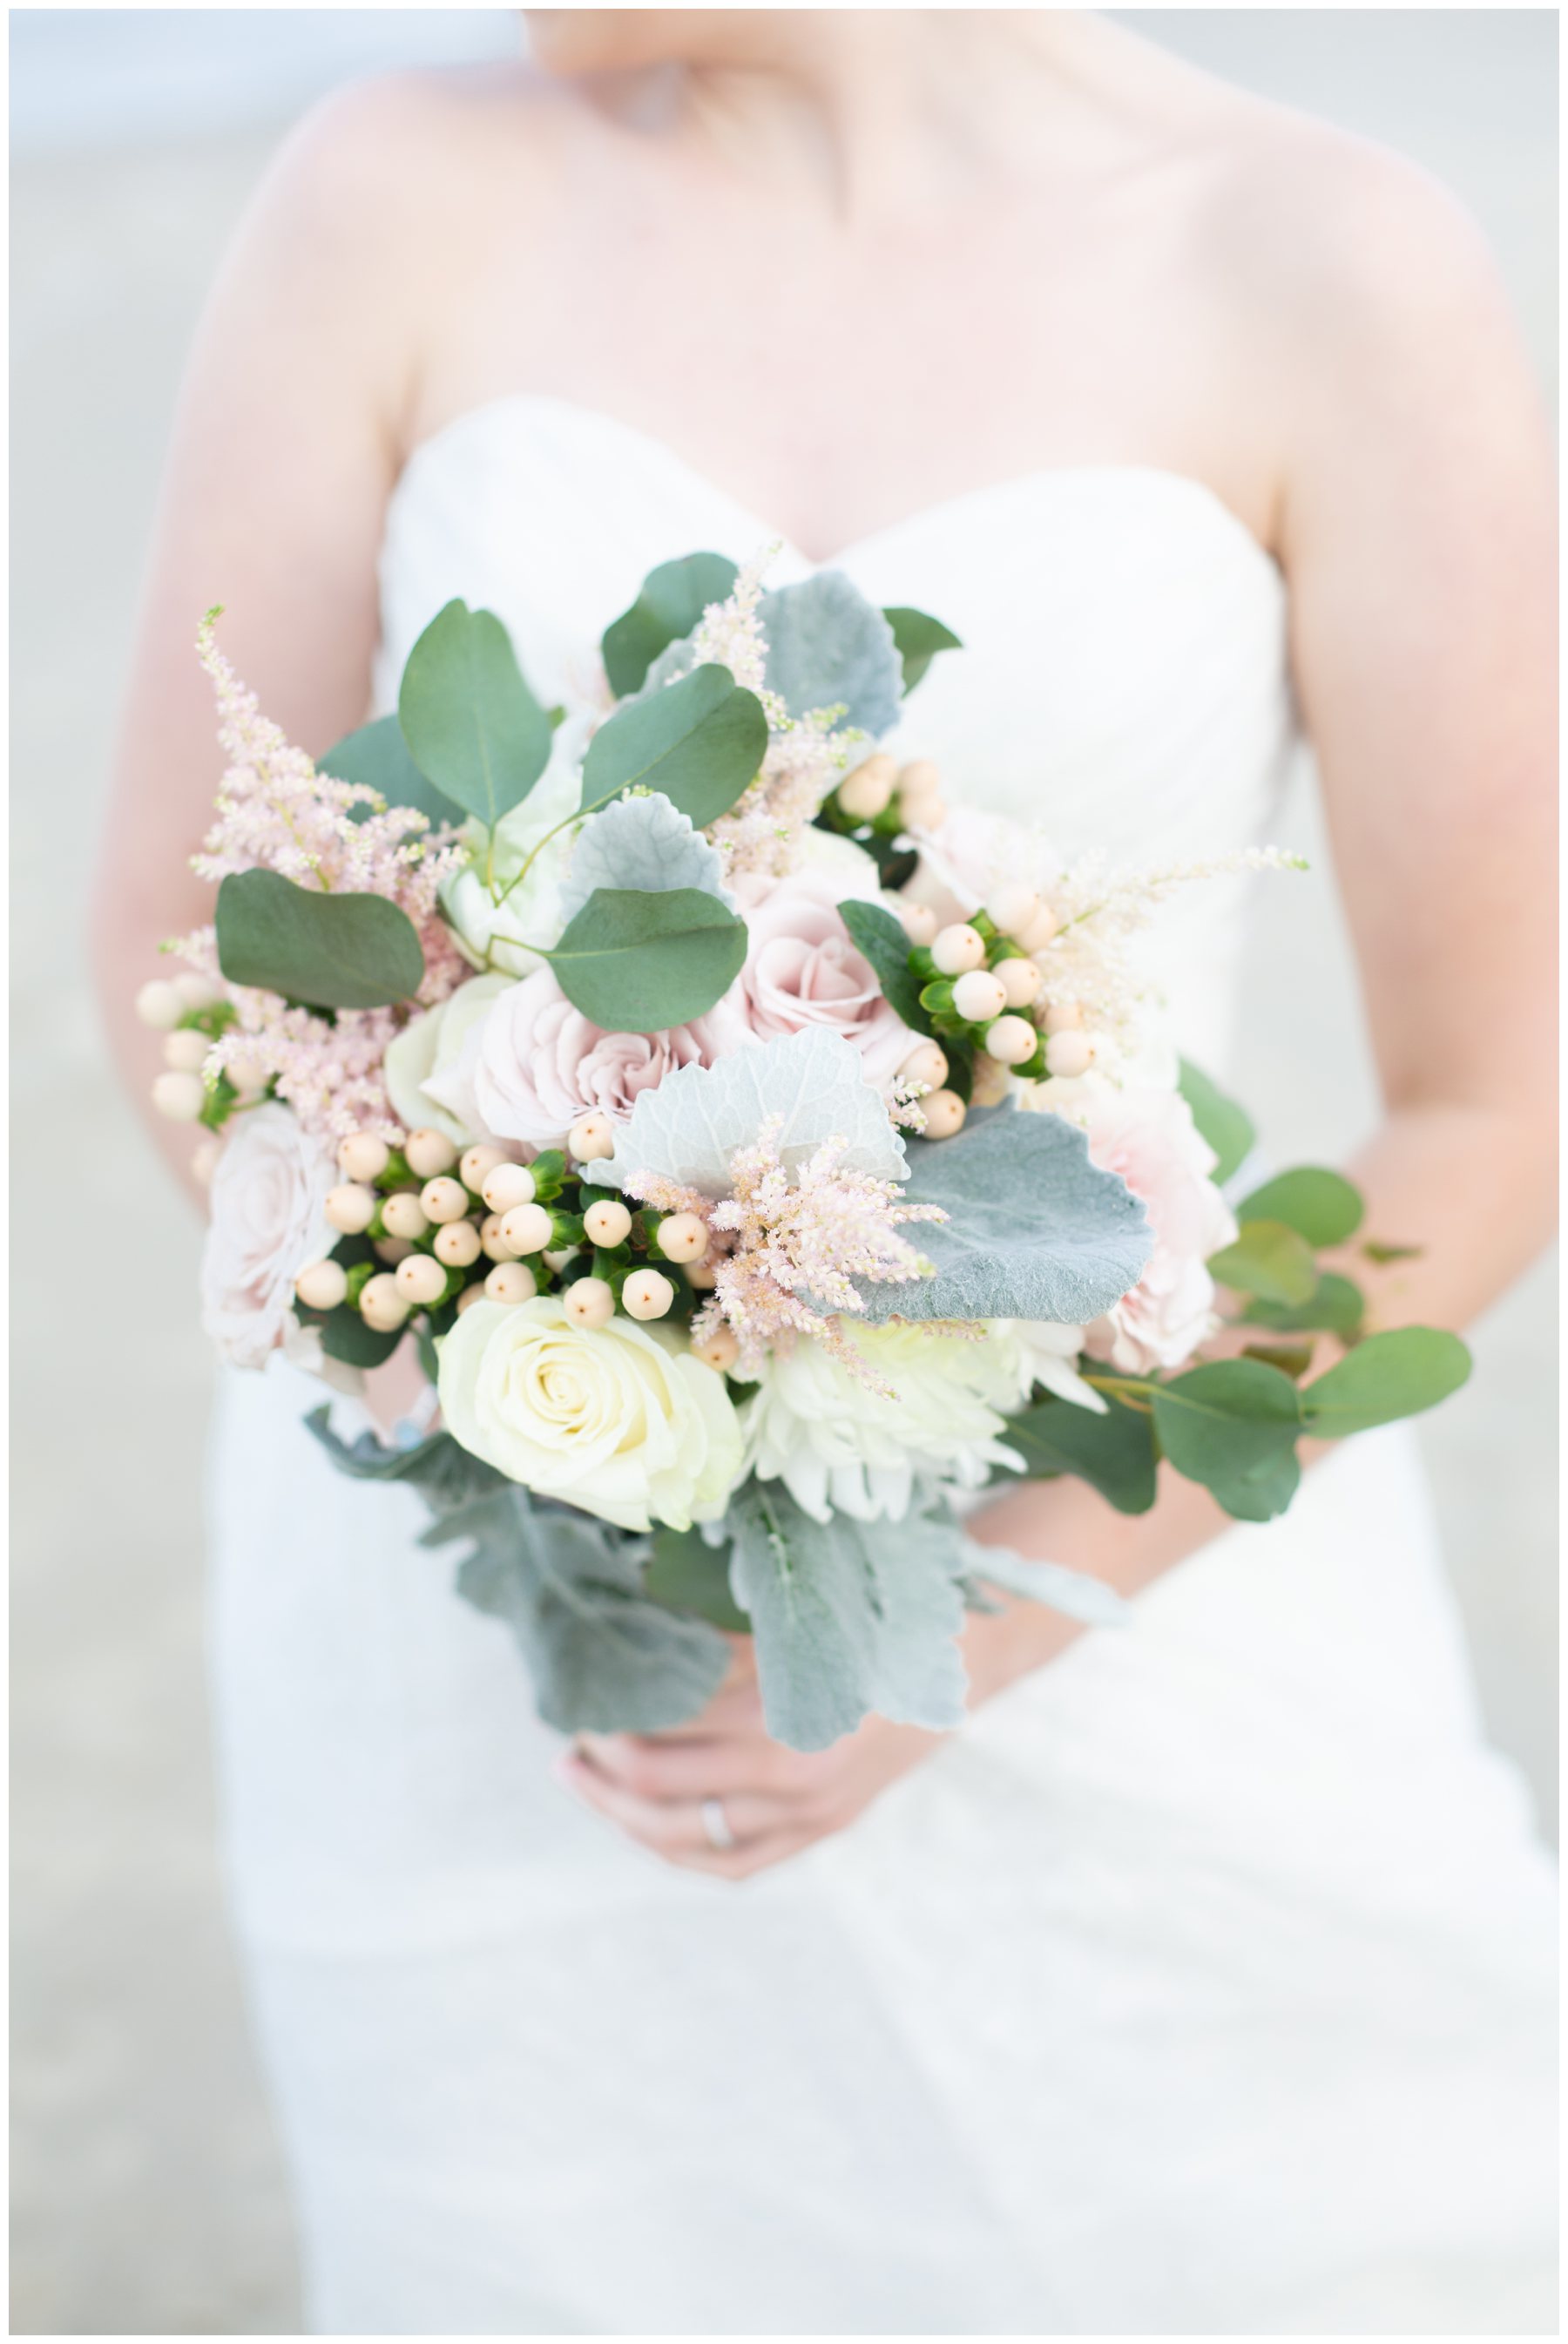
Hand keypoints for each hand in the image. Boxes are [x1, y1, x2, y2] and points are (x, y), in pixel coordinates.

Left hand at [554, 1643, 944, 1879]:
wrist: (959, 1653)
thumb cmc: (866, 1619)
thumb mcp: (787, 1620)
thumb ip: (711, 1642)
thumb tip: (625, 1635)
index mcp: (776, 1716)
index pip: (655, 1733)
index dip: (604, 1717)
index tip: (576, 1694)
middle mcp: (790, 1777)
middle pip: (656, 1788)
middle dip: (599, 1764)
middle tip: (567, 1738)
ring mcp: (807, 1814)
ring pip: (685, 1838)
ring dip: (620, 1813)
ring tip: (584, 1781)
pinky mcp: (822, 1829)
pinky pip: (733, 1864)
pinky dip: (680, 1851)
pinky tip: (645, 1827)